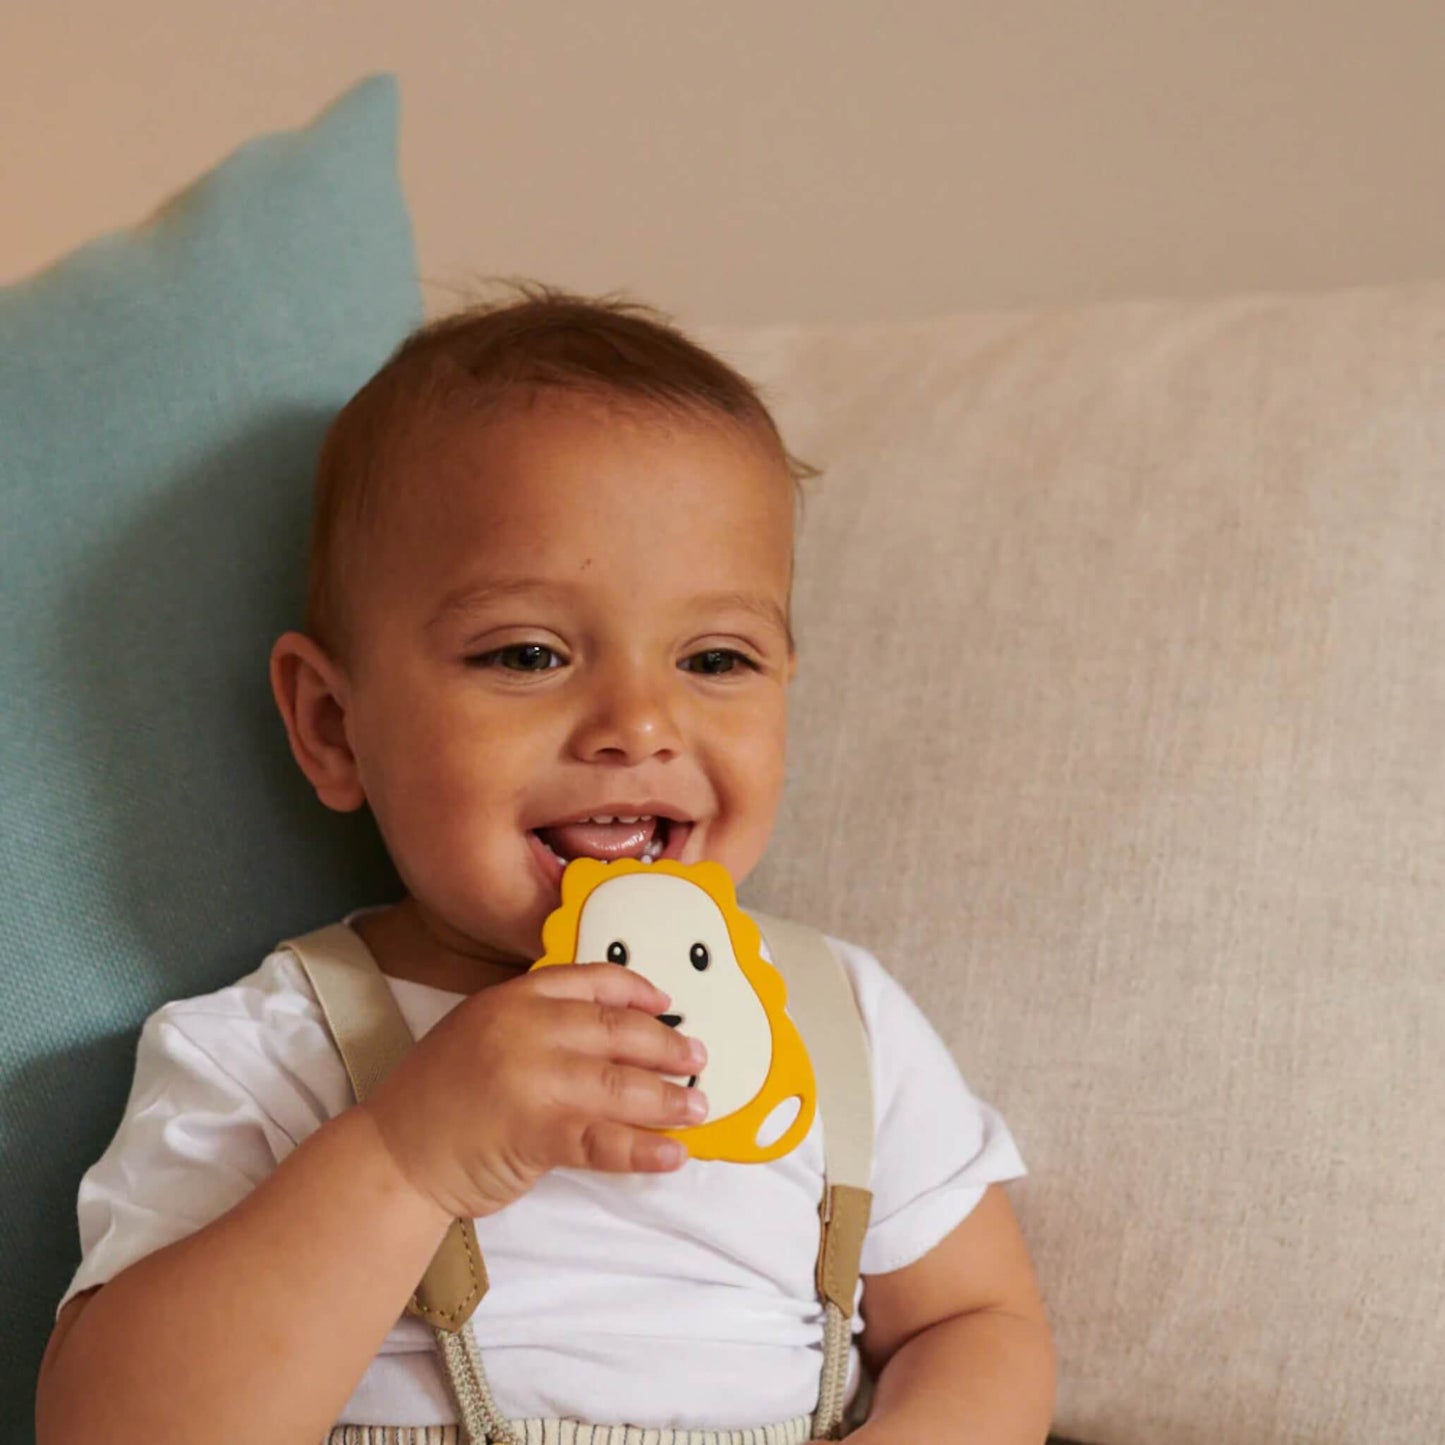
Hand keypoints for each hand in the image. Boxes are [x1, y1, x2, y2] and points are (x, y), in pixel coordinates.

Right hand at [362, 963, 707, 1219]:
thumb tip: (615, 1036)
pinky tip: (673, 1154)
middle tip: (699, 1059)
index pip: (592, 980)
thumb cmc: (442, 1095)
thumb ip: (539, 1025)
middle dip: (668, 1046)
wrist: (394, 1153)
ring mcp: (533, 1079)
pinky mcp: (537, 1132)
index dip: (638, 990)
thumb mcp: (483, 1031)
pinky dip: (645, 1149)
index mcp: (515, 998)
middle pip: (619, 1030)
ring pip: (622, 1084)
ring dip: (670, 1099)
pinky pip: (606, 1140)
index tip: (668, 1002)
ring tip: (699, 1108)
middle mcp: (527, 1028)